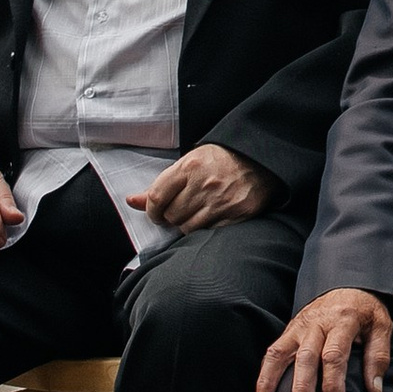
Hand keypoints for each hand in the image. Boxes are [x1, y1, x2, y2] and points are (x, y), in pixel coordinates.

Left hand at [129, 144, 274, 232]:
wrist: (260, 158)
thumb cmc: (221, 159)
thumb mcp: (189, 163)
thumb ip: (161, 184)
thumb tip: (131, 201)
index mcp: (190, 166)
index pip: (157, 197)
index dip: (151, 211)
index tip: (155, 213)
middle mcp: (205, 184)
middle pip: (171, 216)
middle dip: (172, 216)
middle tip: (182, 208)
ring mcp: (221, 201)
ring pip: (187, 228)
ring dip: (188, 224)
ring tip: (197, 211)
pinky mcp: (236, 214)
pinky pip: (208, 232)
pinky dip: (205, 229)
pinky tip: (211, 216)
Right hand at [253, 289, 392, 391]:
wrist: (350, 285)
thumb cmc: (365, 311)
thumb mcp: (381, 326)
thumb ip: (378, 356)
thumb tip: (375, 389)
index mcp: (343, 320)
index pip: (334, 354)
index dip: (333, 383)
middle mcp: (317, 323)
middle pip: (306, 356)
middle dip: (303, 387)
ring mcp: (299, 326)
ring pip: (280, 354)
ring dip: (270, 382)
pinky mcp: (289, 331)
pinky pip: (272, 353)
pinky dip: (263, 376)